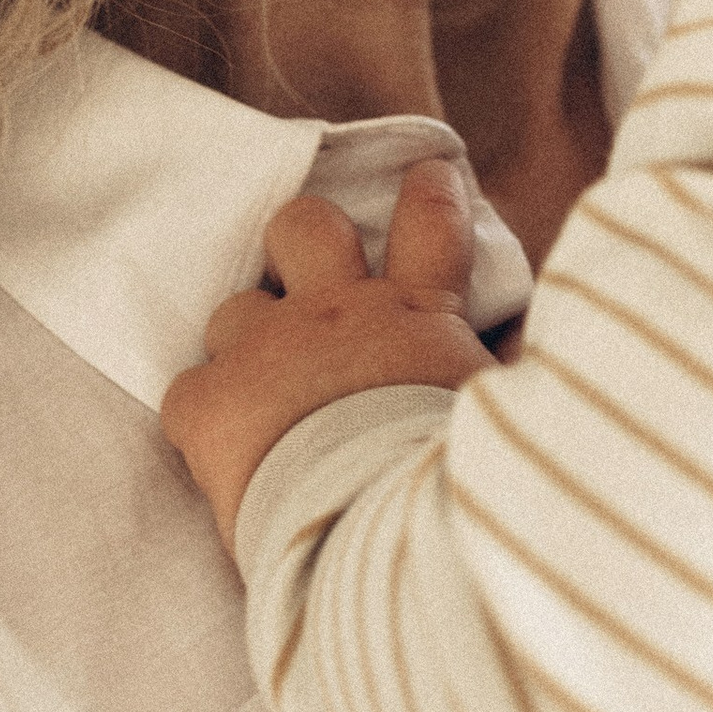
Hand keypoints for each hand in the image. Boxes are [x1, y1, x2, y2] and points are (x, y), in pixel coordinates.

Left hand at [160, 159, 489, 553]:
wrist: (382, 532)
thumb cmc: (452, 476)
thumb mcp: (494, 410)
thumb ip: (495, 375)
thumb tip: (523, 368)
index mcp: (416, 312)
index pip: (430, 222)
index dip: (428, 194)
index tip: (428, 179)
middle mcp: (335, 313)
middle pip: (304, 226)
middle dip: (301, 240)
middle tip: (306, 274)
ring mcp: (266, 350)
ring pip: (234, 310)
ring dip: (247, 343)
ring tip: (266, 397)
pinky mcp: (210, 404)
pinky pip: (189, 391)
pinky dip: (205, 417)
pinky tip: (226, 455)